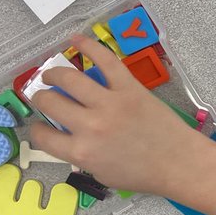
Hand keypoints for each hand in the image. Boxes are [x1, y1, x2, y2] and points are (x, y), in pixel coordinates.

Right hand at [27, 34, 210, 197]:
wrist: (179, 163)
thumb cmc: (143, 174)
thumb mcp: (102, 175)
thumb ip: (82, 157)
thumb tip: (68, 139)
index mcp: (81, 152)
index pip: (42, 136)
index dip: (36, 129)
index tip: (39, 124)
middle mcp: (89, 126)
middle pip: (50, 102)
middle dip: (40, 97)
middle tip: (43, 95)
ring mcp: (109, 104)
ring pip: (69, 78)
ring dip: (53, 73)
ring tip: (51, 74)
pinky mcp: (129, 88)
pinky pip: (105, 60)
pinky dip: (88, 46)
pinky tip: (75, 39)